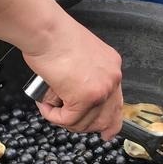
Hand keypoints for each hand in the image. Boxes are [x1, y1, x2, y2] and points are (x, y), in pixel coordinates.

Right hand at [23, 19, 123, 140]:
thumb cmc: (53, 35)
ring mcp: (100, 90)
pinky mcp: (84, 98)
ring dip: (63, 118)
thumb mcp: (79, 55)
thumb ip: (85, 74)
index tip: (106, 132)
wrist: (45, 31)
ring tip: (49, 103)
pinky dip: (53, 116)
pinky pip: (67, 119)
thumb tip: (74, 91)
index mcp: (112, 66)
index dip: (110, 122)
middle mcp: (112, 78)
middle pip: (107, 118)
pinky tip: (45, 105)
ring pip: (84, 122)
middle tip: (66, 120)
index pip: (117, 102)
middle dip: (85, 126)